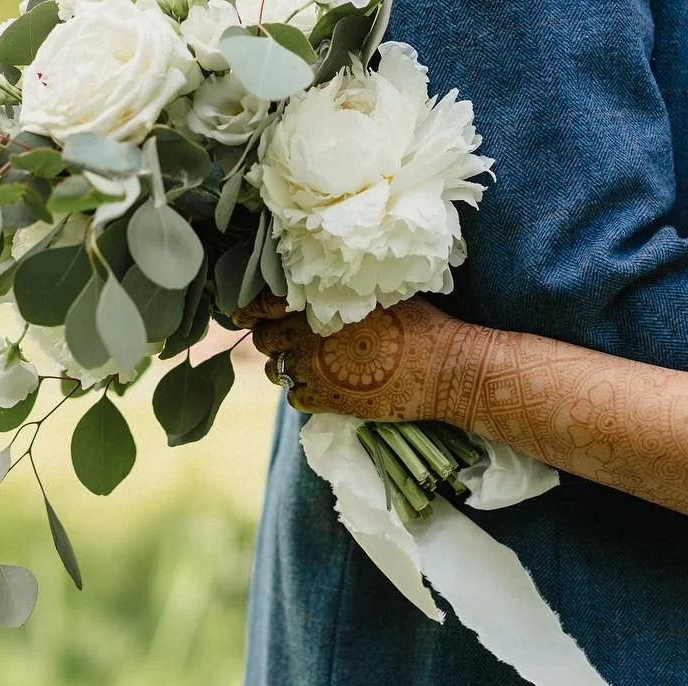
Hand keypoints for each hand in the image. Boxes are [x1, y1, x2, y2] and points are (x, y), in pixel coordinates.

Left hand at [244, 297, 456, 422]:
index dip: (248, 309)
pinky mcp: (327, 400)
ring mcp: (314, 370)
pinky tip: (321, 384)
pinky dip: (301, 391)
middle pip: (264, 339)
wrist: (443, 368)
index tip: (244, 312)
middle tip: (284, 338)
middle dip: (270, 337)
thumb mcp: (376, 291)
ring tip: (306, 363)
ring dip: (284, 366)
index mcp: (317, 301)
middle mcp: (307, 335)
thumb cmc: (419, 322)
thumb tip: (317, 284)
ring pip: (275, 370)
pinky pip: (294, 397)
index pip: (261, 304)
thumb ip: (338, 290)